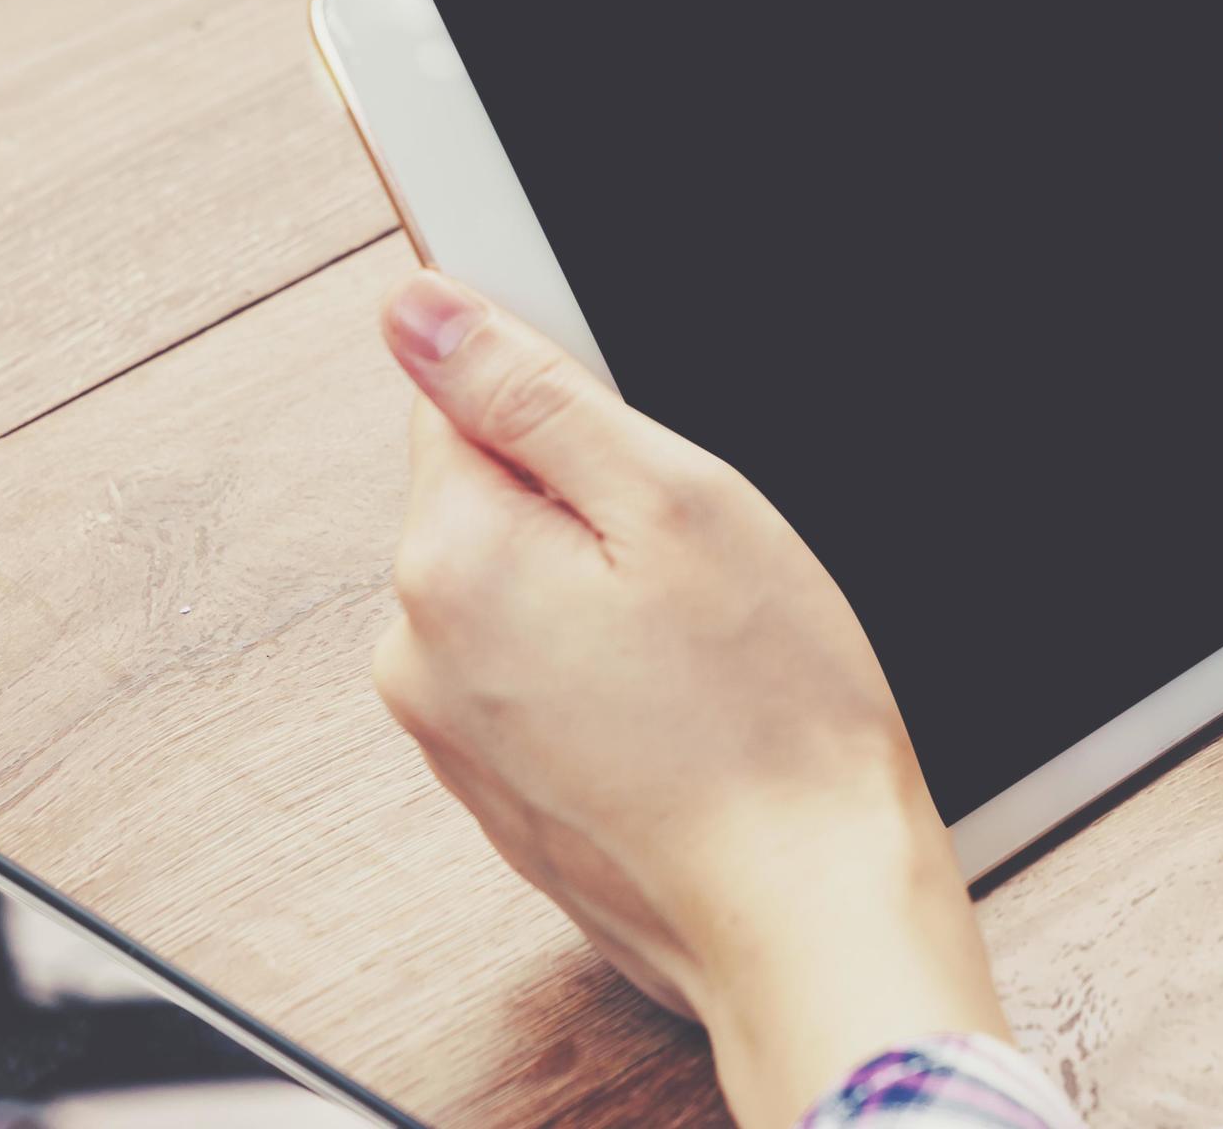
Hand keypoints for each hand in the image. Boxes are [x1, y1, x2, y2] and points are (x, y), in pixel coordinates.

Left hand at [371, 270, 1007, 1128]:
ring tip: (698, 649)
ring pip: (519, 583)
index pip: (459, 395)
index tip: (645, 462)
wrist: (807, 914)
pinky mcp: (497, 786)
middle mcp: (416, 652)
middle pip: (488, 493)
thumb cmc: (772, 721)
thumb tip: (415, 308)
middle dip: (590, 504)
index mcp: (450, 561)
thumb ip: (529, 393)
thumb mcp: (678, 503)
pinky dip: (602, 666)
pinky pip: (536, 670)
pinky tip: (681, 704)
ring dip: (599, 588)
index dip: (570, 404)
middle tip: (696, 566)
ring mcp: (450, 733)